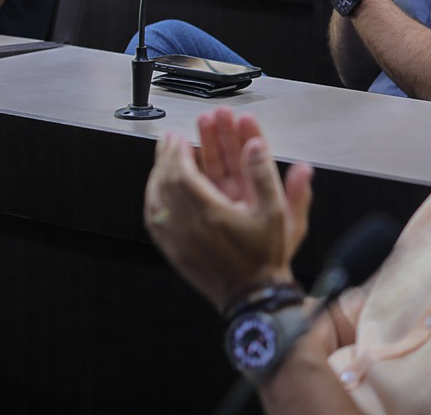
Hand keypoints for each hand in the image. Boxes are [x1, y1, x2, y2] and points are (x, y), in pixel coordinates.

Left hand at [143, 109, 312, 310]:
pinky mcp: (173, 250)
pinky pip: (154, 219)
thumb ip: (265, 175)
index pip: (183, 174)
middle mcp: (188, 226)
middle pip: (166, 183)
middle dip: (167, 156)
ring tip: (163, 158)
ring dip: (158, 175)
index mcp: (211, 214)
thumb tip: (257, 145)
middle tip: (170, 139)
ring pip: (157, 199)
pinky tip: (156, 190)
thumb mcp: (276, 213)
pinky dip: (153, 198)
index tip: (181, 136)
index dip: (179, 152)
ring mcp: (177, 240)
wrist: (252, 295)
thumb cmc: (264, 256)